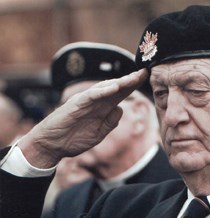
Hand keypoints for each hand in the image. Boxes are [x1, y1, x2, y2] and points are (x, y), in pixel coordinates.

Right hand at [18, 69, 147, 167]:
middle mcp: (96, 101)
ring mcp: (86, 101)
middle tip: (146, 71)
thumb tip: (120, 109)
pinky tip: (114, 87)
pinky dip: (102, 91)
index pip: (121, 94)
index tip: (147, 79)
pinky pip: (91, 96)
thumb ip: (110, 122)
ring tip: (135, 77)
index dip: (134, 87)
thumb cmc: (74, 138)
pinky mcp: (76, 105)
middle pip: (116, 88)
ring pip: (105, 88)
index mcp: (102, 108)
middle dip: (131, 80)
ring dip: (120, 82)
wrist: (53, 144)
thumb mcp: (99, 133)